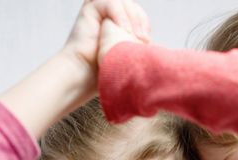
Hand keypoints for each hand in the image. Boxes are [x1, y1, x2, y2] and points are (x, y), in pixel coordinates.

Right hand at [0, 0, 149, 139]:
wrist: (85, 74)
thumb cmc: (104, 68)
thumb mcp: (127, 54)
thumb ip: (137, 43)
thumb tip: (153, 42)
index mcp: (118, 23)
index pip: (139, 14)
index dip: (144, 24)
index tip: (147, 42)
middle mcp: (109, 15)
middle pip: (133, 7)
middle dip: (140, 20)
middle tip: (143, 39)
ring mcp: (99, 10)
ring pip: (124, 2)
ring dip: (132, 17)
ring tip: (133, 35)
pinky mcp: (90, 8)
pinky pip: (111, 2)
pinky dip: (119, 15)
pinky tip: (123, 30)